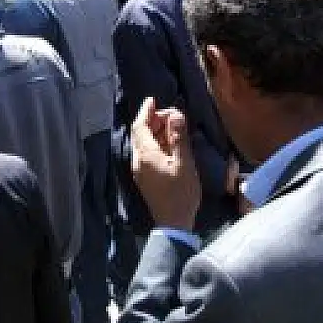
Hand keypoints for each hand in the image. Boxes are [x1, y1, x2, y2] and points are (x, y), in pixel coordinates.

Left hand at [131, 97, 201, 230]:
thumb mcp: (184, 163)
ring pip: (143, 144)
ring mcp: (139, 170)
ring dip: (154, 132)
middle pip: (140, 134)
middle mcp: (138, 161)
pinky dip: (155, 144)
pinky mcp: (144, 177)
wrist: (173, 223)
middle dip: (152, 120)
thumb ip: (179, 138)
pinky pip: (146, 154)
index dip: (146, 111)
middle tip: (169, 114)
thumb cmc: (181, 193)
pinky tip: (169, 144)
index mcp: (145, 155)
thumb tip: (175, 115)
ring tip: (171, 126)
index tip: (153, 99)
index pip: (140, 126)